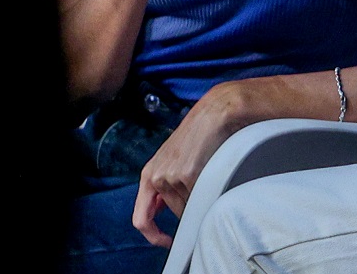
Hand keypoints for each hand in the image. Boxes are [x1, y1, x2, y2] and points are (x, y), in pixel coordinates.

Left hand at [131, 83, 243, 247]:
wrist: (215, 113)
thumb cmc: (198, 136)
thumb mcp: (173, 161)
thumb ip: (166, 186)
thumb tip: (167, 212)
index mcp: (149, 174)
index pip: (141, 218)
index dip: (153, 236)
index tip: (167, 242)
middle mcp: (156, 176)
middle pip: (174, 214)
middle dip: (190, 209)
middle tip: (203, 191)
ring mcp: (170, 176)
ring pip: (188, 207)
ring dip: (201, 197)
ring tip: (208, 171)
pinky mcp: (187, 174)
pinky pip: (201, 199)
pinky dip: (210, 191)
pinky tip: (214, 170)